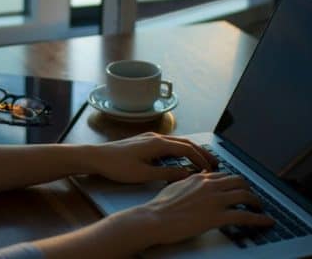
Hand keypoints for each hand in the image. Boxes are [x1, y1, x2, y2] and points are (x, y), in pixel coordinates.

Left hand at [89, 132, 218, 183]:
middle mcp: (156, 137)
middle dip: (201, 152)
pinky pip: (168, 143)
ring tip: (201, 161)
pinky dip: (179, 150)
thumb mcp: (144, 174)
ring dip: (191, 150)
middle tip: (214, 163)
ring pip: (177, 142)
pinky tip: (181, 159)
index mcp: (158, 144)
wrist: (97, 157)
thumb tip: (187, 175)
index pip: (187, 149)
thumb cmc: (117, 166)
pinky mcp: (144, 141)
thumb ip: (167, 174)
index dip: (201, 159)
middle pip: (185, 143)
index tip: (211, 169)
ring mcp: (150, 137)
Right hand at [134, 172, 273, 245]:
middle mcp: (210, 185)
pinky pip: (245, 216)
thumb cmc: (160, 206)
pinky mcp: (217, 216)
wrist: (154, 219)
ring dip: (257, 202)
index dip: (234, 182)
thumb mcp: (175, 186)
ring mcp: (215, 200)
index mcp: (200, 178)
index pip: (224, 176)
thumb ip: (189, 181)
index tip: (238, 188)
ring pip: (245, 195)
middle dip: (249, 189)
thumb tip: (197, 178)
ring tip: (260, 209)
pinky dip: (259, 219)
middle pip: (239, 181)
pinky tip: (266, 222)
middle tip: (252, 197)